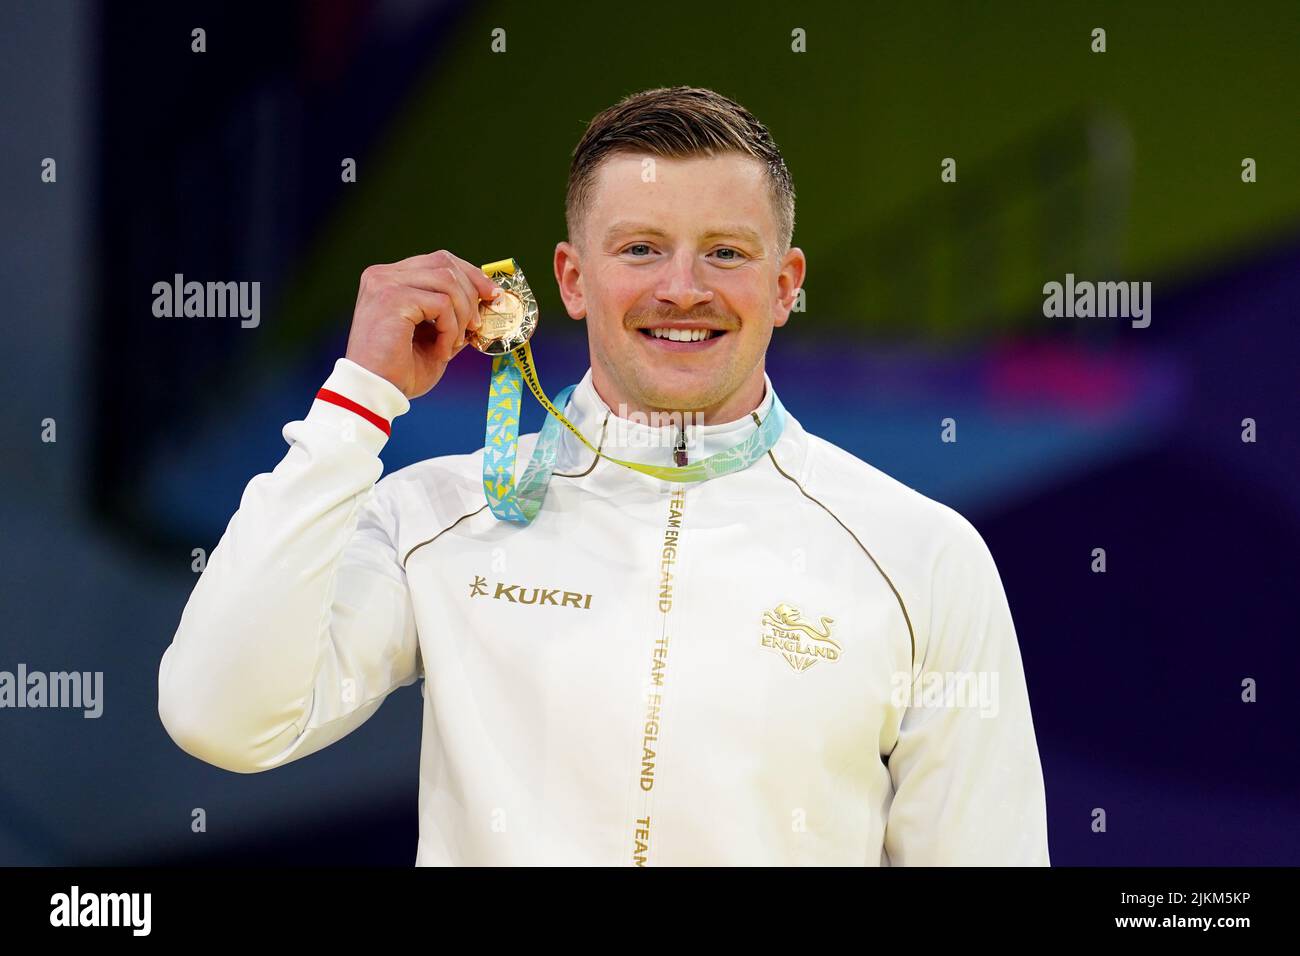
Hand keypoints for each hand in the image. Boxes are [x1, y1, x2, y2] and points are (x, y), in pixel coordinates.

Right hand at [344, 249, 501, 398]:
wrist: (374, 393)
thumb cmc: (399, 372)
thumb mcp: (434, 338)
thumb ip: (452, 317)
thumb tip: (484, 303)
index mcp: (390, 280)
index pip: (438, 260)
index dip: (470, 274)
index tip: (491, 294)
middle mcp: (384, 276)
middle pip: (445, 263)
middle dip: (472, 292)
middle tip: (477, 325)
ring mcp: (385, 284)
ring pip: (447, 281)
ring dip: (461, 316)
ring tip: (453, 344)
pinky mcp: (392, 299)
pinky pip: (442, 304)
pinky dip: (450, 330)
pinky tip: (441, 351)